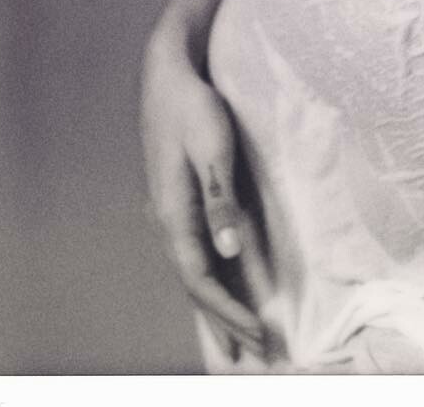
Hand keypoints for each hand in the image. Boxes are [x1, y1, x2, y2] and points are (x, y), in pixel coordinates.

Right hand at [140, 20, 267, 363]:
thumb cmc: (193, 106)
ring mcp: (169, 211)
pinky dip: (211, 278)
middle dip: (223, 319)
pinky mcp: (178, 200)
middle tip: (255, 350)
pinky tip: (224, 287)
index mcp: (172, 213)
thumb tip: (229, 253)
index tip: (258, 333)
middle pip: (194, 284)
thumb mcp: (213, 148)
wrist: (167, 73)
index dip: (228, 311)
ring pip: (192, 271)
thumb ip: (220, 200)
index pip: (200, 279)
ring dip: (216, 304)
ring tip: (238, 335)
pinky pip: (194, 252)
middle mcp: (166, 220)